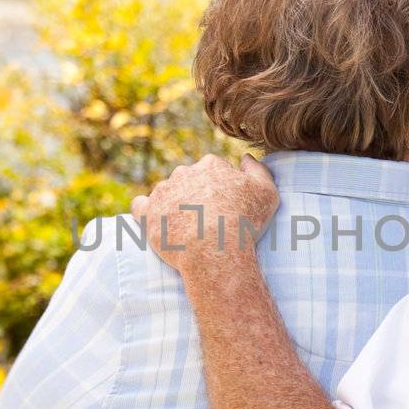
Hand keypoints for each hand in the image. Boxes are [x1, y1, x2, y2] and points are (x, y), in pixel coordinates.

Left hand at [131, 155, 278, 275]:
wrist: (215, 251)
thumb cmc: (244, 224)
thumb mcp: (267, 193)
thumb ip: (259, 170)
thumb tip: (246, 157)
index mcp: (211, 165)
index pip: (213, 170)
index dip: (220, 189)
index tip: (226, 207)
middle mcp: (184, 172)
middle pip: (189, 179)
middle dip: (196, 194)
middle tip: (206, 219)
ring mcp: (163, 191)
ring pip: (167, 192)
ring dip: (173, 203)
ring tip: (185, 227)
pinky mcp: (148, 212)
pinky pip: (141, 205)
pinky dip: (147, 211)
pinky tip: (155, 220)